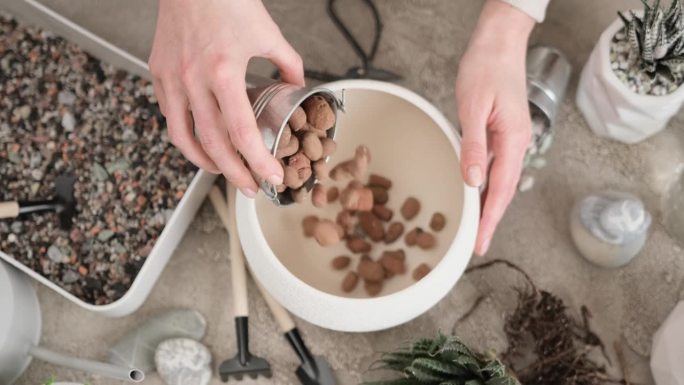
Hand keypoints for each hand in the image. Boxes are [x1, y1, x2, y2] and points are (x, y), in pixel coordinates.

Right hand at [149, 0, 303, 196]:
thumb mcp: (268, 33)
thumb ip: (288, 65)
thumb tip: (296, 87)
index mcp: (223, 72)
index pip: (242, 134)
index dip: (259, 162)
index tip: (272, 177)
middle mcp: (193, 80)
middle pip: (213, 145)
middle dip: (235, 174)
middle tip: (251, 187)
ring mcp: (172, 79)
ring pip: (183, 138)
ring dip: (205, 162)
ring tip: (224, 172)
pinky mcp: (159, 73)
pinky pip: (171, 116)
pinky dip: (186, 135)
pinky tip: (201, 141)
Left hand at [455, 0, 534, 255]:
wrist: (499, 42)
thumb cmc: (486, 69)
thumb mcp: (474, 108)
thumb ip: (474, 146)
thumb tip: (473, 182)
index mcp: (513, 140)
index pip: (501, 190)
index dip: (490, 219)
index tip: (480, 243)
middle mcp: (517, 143)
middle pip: (504, 190)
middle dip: (490, 219)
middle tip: (476, 245)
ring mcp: (513, 138)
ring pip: (500, 180)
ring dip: (488, 204)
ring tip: (475, 227)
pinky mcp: (505, 132)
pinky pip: (496, 165)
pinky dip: (487, 184)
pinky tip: (477, 192)